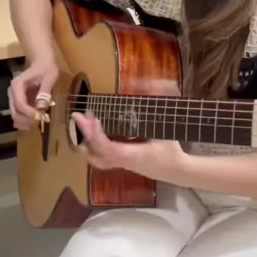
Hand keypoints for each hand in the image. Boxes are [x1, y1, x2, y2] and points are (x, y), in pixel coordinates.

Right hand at [9, 57, 58, 130]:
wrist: (42, 62)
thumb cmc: (46, 68)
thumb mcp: (49, 77)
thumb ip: (45, 92)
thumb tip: (41, 108)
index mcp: (17, 85)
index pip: (19, 103)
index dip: (29, 113)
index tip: (40, 117)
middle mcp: (12, 92)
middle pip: (15, 112)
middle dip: (27, 119)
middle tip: (41, 121)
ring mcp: (14, 97)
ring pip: (16, 115)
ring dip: (27, 121)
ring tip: (40, 121)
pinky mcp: (19, 101)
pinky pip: (19, 114)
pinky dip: (27, 119)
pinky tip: (37, 120)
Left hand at [72, 112, 186, 181]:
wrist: (177, 171)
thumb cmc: (172, 151)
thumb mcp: (166, 130)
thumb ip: (160, 109)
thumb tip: (160, 86)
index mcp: (133, 155)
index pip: (108, 148)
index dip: (97, 135)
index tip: (93, 118)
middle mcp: (123, 162)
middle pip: (96, 154)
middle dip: (85, 135)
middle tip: (79, 116)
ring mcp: (121, 165)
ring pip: (96, 159)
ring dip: (86, 142)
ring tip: (83, 124)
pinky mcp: (122, 164)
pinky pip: (101, 158)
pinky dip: (93, 146)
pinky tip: (94, 133)